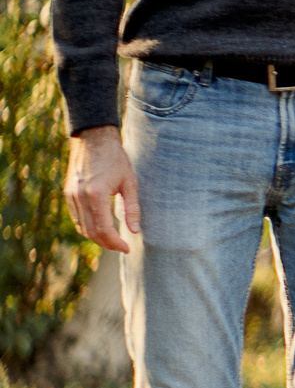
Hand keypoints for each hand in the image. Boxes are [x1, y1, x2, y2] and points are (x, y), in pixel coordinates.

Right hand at [65, 127, 140, 252]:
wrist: (93, 139)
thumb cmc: (115, 159)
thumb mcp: (130, 182)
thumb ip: (132, 208)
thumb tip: (134, 231)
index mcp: (96, 194)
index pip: (103, 229)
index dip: (115, 243)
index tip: (127, 248)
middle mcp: (79, 197)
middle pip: (90, 232)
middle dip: (106, 244)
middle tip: (121, 247)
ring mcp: (71, 195)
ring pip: (81, 227)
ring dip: (96, 237)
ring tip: (113, 240)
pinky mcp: (67, 193)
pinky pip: (76, 218)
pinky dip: (87, 227)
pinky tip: (100, 228)